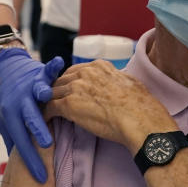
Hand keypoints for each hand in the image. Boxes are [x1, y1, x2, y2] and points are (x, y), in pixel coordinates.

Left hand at [0, 47, 62, 182]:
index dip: (30, 160)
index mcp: (11, 116)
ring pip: (37, 92)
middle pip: (29, 118)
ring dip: (43, 94)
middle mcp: (20, 102)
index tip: (41, 179)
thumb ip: (12, 142)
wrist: (2, 68)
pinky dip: (53, 67)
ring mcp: (29, 86)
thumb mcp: (5, 121)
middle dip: (38, 130)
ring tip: (48, 96)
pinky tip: (60, 63)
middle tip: (48, 143)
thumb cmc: (5, 100)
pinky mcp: (38, 73)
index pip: (20, 141)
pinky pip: (47, 70)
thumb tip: (17, 171)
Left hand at [45, 60, 171, 150]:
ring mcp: (75, 87)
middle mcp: (85, 72)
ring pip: (52, 92)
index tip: (68, 91)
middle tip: (52, 103)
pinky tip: (46, 120)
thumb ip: (115, 78)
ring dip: (49, 102)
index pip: (75, 71)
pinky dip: (46, 114)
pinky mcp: (69, 104)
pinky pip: (50, 107)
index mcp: (99, 66)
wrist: (141, 121)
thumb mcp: (129, 82)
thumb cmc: (141, 106)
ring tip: (46, 112)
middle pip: (61, 80)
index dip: (70, 83)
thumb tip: (115, 81)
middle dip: (57, 91)